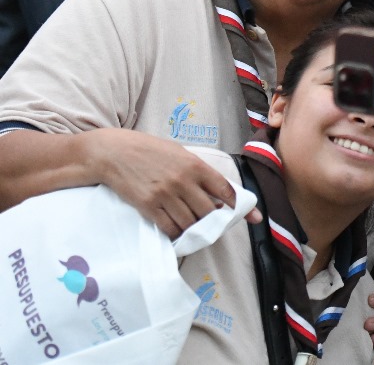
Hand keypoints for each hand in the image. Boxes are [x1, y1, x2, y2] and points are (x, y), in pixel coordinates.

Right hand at [84, 129, 260, 237]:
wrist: (116, 153)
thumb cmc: (151, 151)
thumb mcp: (180, 153)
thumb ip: (198, 171)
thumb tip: (217, 194)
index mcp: (195, 165)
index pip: (224, 188)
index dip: (238, 204)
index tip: (245, 213)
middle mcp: (183, 181)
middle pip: (209, 211)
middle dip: (215, 221)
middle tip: (214, 224)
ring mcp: (165, 195)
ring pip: (190, 222)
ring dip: (195, 229)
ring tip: (196, 229)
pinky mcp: (148, 206)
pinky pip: (169, 227)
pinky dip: (176, 234)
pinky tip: (178, 232)